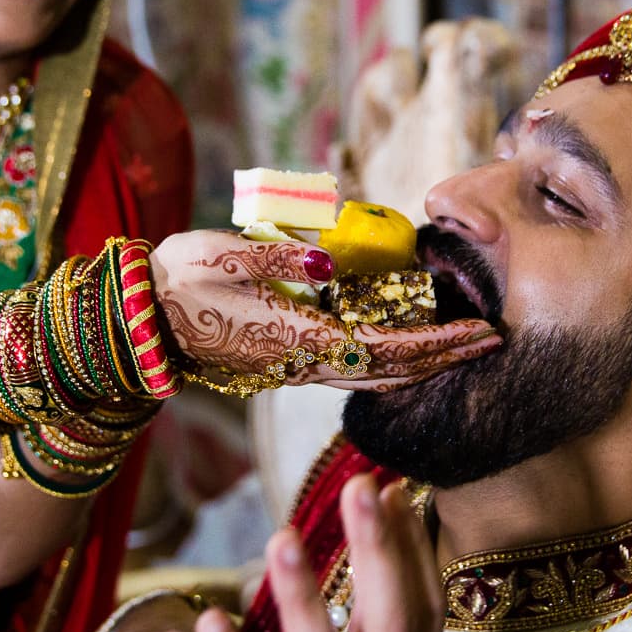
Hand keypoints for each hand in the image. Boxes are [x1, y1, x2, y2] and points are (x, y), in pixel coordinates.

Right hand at [150, 230, 499, 390]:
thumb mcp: (226, 256)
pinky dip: (390, 361)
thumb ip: (281, 260)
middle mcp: (307, 361)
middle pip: (394, 370)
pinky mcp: (288, 361)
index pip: (390, 347)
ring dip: (423, 363)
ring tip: (460, 346)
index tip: (483, 332)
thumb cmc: (180, 281)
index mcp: (302, 338)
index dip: (441, 342)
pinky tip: (404, 349)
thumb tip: (329, 262)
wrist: (138, 321)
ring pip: (376, 375)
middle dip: (446, 357)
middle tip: (492, 340)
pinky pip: (353, 369)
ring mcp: (298, 366)